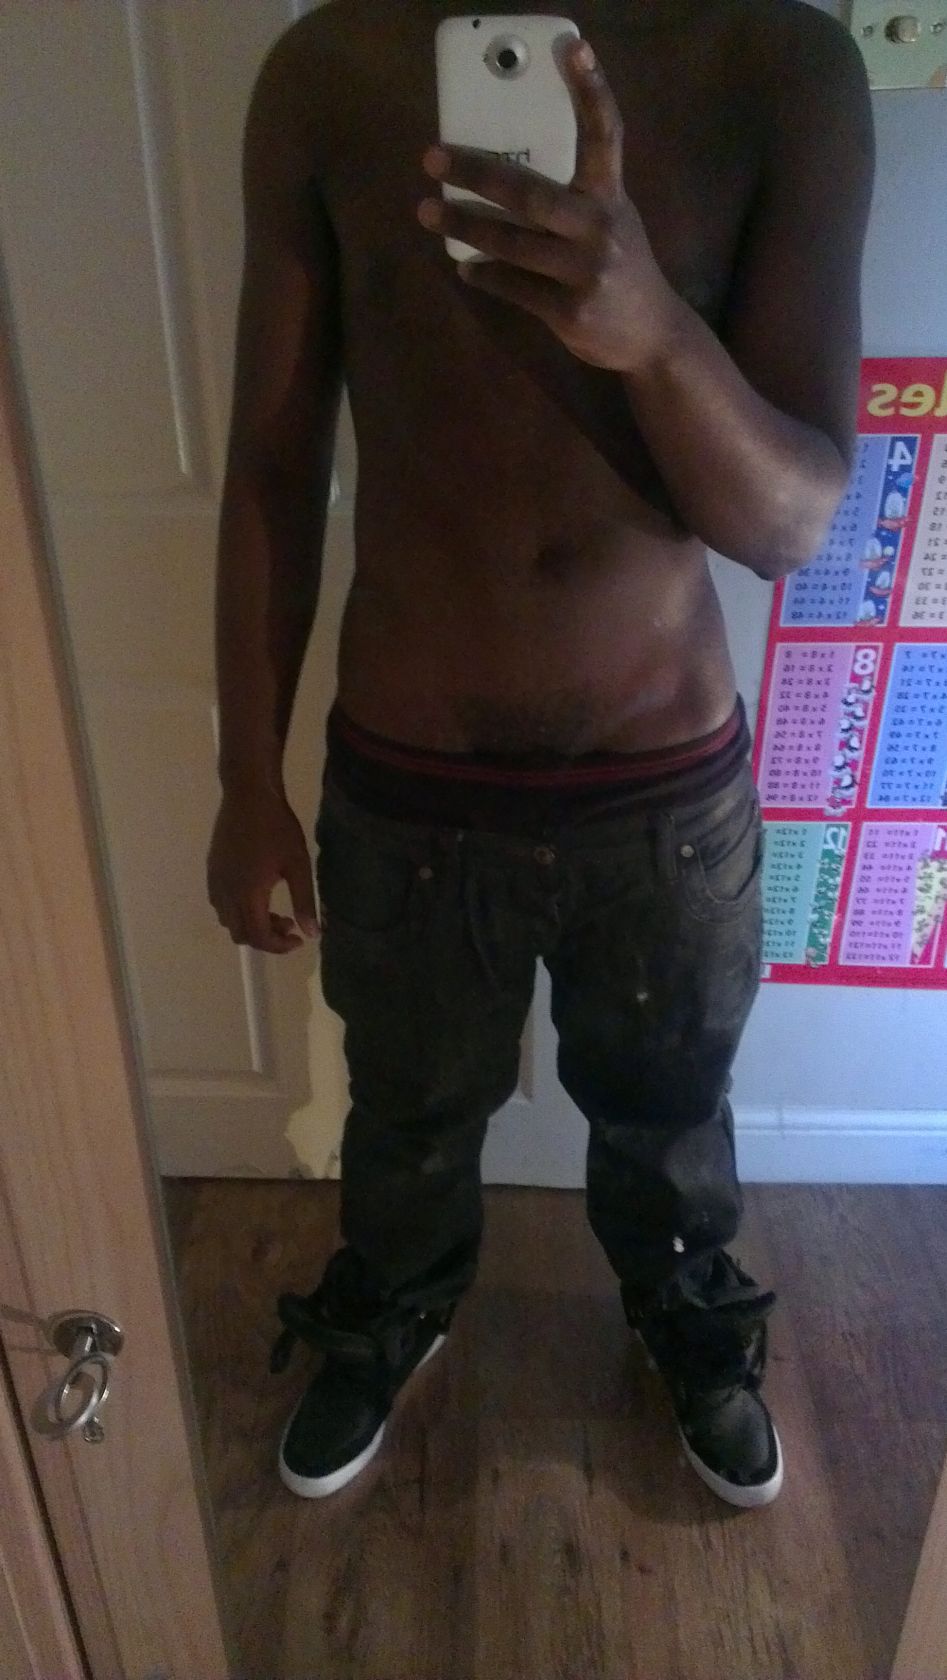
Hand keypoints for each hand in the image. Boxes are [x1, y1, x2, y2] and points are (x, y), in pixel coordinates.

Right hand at [207, 788, 319, 953]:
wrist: (248, 794)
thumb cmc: (277, 827)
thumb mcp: (298, 865)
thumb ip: (305, 902)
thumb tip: (313, 933)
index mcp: (247, 894)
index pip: (258, 937)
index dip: (278, 946)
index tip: (298, 940)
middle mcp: (225, 893)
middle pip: (240, 934)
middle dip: (265, 937)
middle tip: (288, 923)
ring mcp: (215, 881)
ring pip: (228, 920)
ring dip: (251, 924)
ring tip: (273, 908)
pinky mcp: (211, 870)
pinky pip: (220, 904)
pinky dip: (238, 910)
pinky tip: (255, 893)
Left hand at [417, 37, 678, 372]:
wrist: (652, 334)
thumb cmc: (621, 267)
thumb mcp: (612, 220)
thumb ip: (573, 197)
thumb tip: (502, 177)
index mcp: (611, 196)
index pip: (605, 134)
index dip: (591, 89)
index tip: (571, 47)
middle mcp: (600, 228)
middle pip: (532, 193)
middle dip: (478, 174)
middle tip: (434, 157)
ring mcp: (585, 271)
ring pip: (513, 243)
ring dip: (465, 226)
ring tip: (429, 211)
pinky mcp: (569, 310)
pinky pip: (514, 287)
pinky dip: (485, 275)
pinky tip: (464, 266)